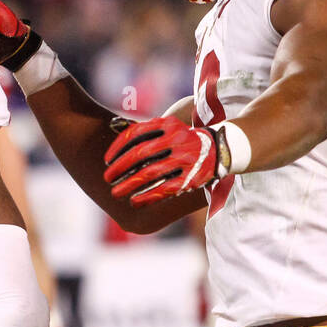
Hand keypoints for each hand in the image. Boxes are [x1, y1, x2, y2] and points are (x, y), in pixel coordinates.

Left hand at [103, 116, 222, 205]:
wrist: (220, 148)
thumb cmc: (184, 139)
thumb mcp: (169, 128)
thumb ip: (146, 132)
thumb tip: (112, 131)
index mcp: (167, 124)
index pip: (135, 134)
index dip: (117, 148)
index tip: (106, 161)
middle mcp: (176, 139)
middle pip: (140, 154)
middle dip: (119, 168)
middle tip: (107, 178)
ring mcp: (185, 158)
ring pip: (150, 173)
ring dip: (129, 185)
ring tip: (115, 193)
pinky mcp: (191, 177)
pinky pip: (164, 188)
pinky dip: (147, 196)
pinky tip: (135, 202)